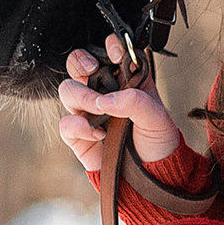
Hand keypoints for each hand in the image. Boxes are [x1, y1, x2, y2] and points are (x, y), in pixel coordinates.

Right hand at [56, 34, 185, 166]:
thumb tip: (105, 100)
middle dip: (80, 61)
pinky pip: (66, 123)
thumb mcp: (157, 118)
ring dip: (82, 95)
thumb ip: (135, 102)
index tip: (115, 53)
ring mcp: (89, 113)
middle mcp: (105, 93)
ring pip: (68, 90)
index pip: (112, 54)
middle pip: (80, 65)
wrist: (150, 177)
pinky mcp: (78, 135)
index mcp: (126, 82)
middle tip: (91, 68)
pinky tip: (98, 135)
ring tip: (99, 109)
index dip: (110, 48)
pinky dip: (79, 126)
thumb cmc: (157, 144)